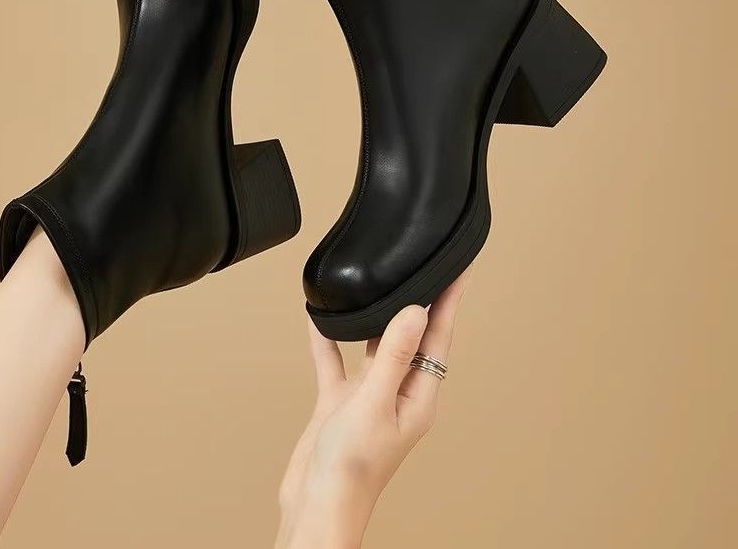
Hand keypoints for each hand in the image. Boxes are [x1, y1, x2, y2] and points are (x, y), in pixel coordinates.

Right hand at [275, 273, 465, 548]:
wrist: (316, 504)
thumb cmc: (351, 468)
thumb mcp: (374, 404)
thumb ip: (393, 356)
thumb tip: (416, 312)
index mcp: (418, 398)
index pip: (439, 339)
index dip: (449, 303)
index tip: (457, 271)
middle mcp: (397, 394)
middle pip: (413, 339)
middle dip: (419, 304)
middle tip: (424, 268)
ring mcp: (368, 398)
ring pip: (376, 348)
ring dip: (376, 320)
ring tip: (381, 286)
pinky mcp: (341, 403)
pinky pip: (336, 363)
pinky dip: (330, 342)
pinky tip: (321, 321)